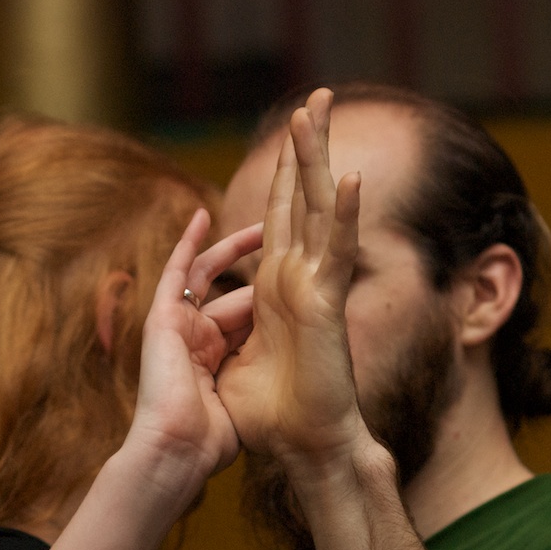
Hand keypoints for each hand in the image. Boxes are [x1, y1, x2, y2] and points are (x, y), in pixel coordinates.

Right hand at [125, 208, 259, 494]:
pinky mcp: (161, 318)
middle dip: (259, 269)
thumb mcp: (242, 400)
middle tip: (286, 243)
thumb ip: (254, 379)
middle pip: (229, 292)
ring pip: (205, 275)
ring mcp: (175, 326)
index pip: (242, 319)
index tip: (295, 286)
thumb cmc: (209, 442)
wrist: (177, 451)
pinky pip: (176, 271)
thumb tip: (286, 369)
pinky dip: (187, 243)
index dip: (268, 301)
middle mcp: (192, 339)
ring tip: (263, 223)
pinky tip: (202, 217)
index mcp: (210, 361)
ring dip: (233, 248)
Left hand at [217, 87, 366, 472]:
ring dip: (318, 157)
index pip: (274, 223)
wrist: (298, 448)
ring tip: (319, 108)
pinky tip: (349, 175)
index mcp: (272, 293)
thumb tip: (201, 331)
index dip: (281, 181)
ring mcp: (314, 289)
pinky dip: (346, 213)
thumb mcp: (227, 364)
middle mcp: (295, 283)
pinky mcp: (326, 303)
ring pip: (319, 209)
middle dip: (303, 151)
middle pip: (299, 201)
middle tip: (314, 101)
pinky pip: (337, 249)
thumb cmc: (265, 419)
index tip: (286, 146)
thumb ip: (219, 336)